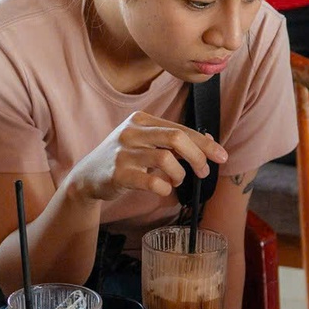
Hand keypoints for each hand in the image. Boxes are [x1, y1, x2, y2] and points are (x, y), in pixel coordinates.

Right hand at [68, 111, 226, 204]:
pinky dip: (164, 187)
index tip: (221, 156)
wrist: (87, 177)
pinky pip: (151, 181)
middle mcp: (132, 131)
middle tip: (203, 171)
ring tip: (177, 181)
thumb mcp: (146, 143)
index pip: (181, 128)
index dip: (205, 143)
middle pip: (176, 138)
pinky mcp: (118, 174)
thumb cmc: (124, 159)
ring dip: (180, 174)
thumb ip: (173, 141)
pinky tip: (163, 189)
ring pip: (166, 159)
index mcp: (141, 119)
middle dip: (198, 156)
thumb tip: (209, 142)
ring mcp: (123, 152)